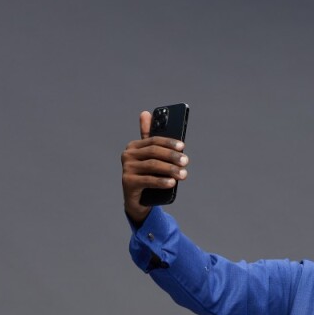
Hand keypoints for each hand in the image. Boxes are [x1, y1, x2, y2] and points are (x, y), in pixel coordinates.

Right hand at [121, 110, 188, 226]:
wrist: (137, 201)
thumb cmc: (147, 176)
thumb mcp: (150, 158)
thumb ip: (149, 139)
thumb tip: (145, 112)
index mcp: (134, 146)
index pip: (153, 140)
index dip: (168, 143)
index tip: (183, 147)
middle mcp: (127, 155)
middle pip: (153, 152)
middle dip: (172, 156)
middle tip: (186, 161)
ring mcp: (126, 168)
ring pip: (152, 166)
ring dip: (170, 169)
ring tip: (183, 174)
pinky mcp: (128, 182)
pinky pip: (148, 180)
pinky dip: (161, 181)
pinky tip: (172, 183)